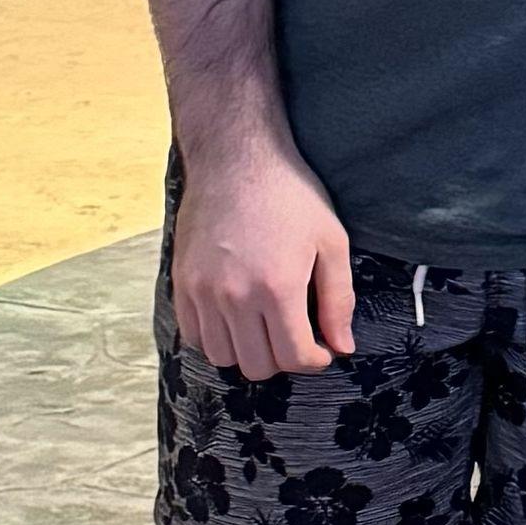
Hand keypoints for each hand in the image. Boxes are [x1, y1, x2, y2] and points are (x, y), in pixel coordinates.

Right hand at [171, 137, 361, 376]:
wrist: (236, 159)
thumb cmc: (291, 196)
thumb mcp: (331, 242)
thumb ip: (339, 301)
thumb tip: (342, 347)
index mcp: (278, 288)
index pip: (294, 358)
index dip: (315, 361)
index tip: (321, 349)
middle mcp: (235, 296)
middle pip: (258, 366)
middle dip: (284, 359)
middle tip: (296, 335)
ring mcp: (202, 291)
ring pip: (224, 357)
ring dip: (249, 352)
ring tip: (266, 327)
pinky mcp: (182, 283)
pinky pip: (195, 336)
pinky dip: (217, 338)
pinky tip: (237, 318)